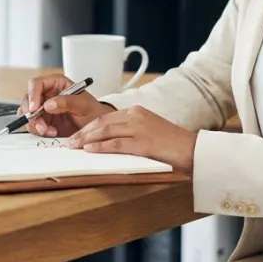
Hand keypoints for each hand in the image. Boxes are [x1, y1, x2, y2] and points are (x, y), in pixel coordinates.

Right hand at [19, 74, 113, 137]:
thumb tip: (49, 104)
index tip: (35, 108)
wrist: (97, 128)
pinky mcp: (44, 121)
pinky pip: (33, 125)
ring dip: (35, 124)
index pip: (37, 84)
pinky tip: (52, 132)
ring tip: (48, 130)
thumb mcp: (84, 104)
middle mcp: (47, 95)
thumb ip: (67, 102)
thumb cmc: (93, 111)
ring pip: (28, 114)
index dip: (32, 94)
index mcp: (56, 84)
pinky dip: (39, 131)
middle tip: (40, 124)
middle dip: (31, 113)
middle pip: (28, 99)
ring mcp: (44, 109)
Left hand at [68, 106, 197, 172]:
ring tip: (73, 147)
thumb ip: (130, 133)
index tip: (76, 136)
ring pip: (106, 131)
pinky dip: (100, 147)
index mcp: (136, 111)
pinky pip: (117, 144)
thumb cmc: (171, 144)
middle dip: (83, 133)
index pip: (105, 117)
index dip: (88, 127)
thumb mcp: (148, 132)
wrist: (193, 149)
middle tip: (69, 143)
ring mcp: (140, 128)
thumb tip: (107, 142)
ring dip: (86, 140)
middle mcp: (136, 116)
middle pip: (102, 122)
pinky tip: (89, 150)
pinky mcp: (143, 143)